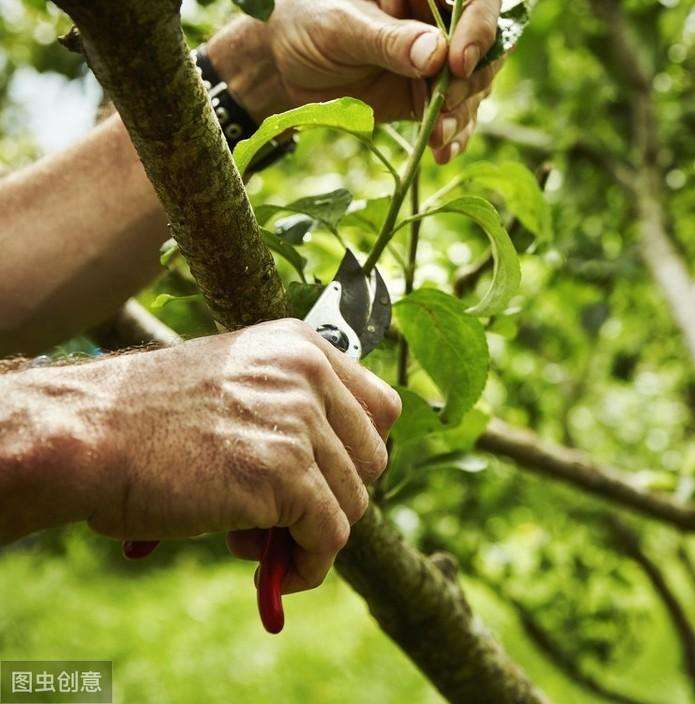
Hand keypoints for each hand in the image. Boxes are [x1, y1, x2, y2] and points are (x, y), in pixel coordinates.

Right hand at [0, 319, 400, 592]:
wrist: (86, 435)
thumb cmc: (146, 420)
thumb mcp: (235, 383)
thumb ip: (291, 408)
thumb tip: (342, 477)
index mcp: (300, 345)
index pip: (381, 408)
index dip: (356, 453)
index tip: (324, 480)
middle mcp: (308, 373)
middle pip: (373, 458)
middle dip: (333, 496)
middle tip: (276, 516)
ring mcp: (299, 421)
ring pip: (353, 501)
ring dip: (310, 533)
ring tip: (250, 537)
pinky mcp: (285, 473)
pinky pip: (328, 536)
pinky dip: (308, 566)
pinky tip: (272, 575)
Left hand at [208, 0, 504, 164]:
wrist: (283, 67)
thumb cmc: (305, 25)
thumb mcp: (339, 27)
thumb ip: (387, 40)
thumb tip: (436, 54)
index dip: (479, 26)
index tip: (458, 63)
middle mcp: (440, 13)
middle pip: (490, 41)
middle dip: (474, 77)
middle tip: (445, 103)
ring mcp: (440, 55)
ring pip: (479, 81)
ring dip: (464, 111)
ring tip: (435, 134)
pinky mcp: (432, 92)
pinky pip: (459, 114)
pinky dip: (454, 134)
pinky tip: (440, 151)